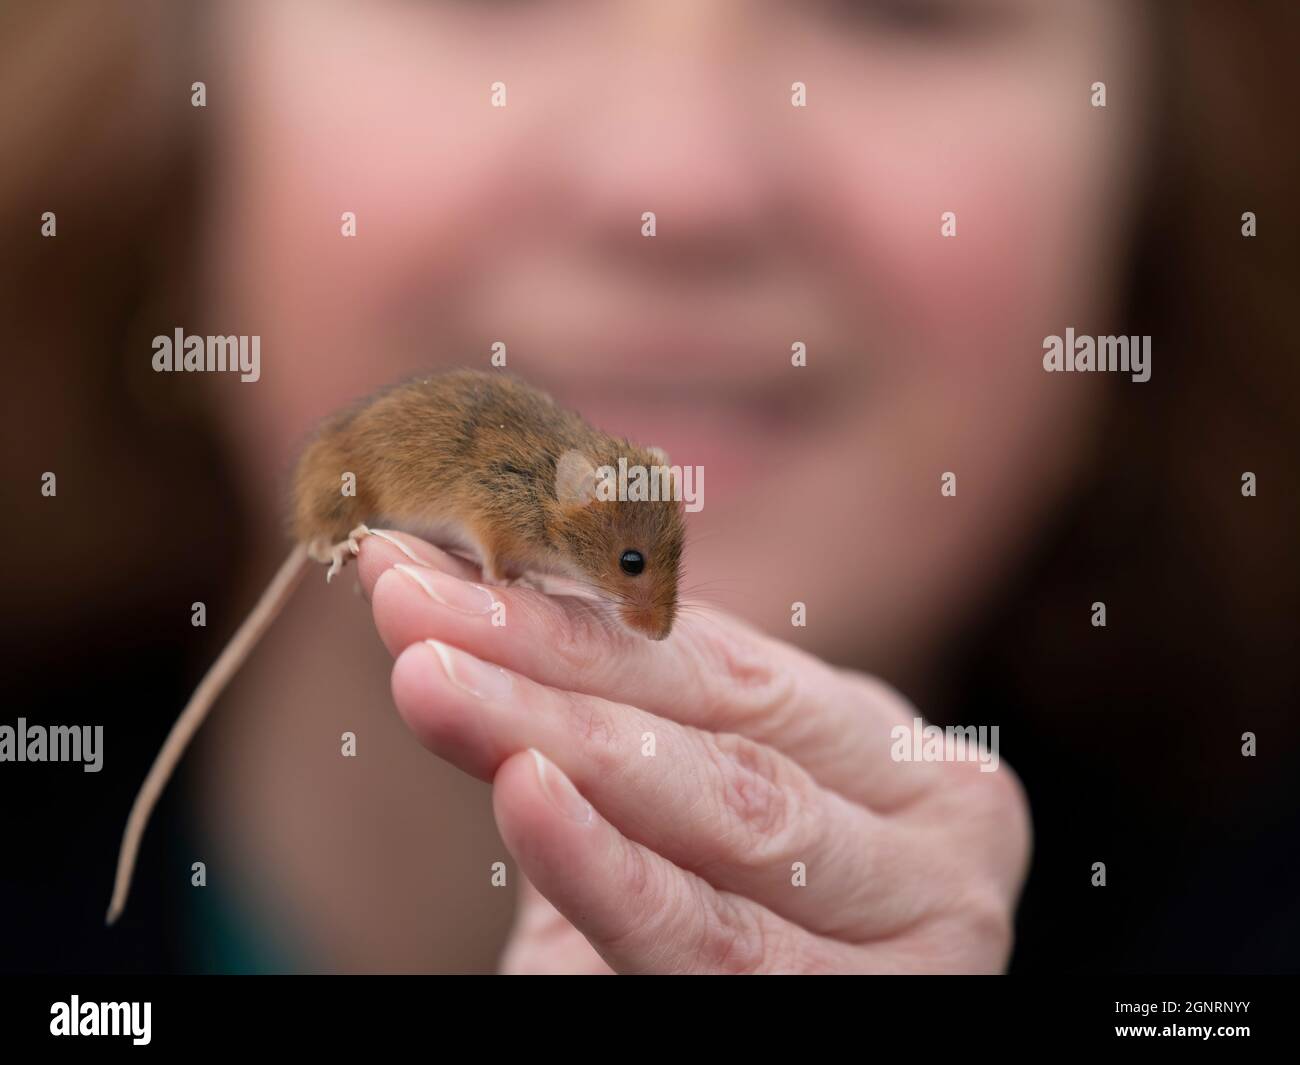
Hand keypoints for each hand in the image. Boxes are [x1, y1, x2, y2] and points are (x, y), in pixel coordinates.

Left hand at [355, 531, 1031, 973]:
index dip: (566, 614)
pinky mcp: (883, 1011)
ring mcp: (922, 932)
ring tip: (432, 678)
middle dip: (550, 659)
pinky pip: (719, 947)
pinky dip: (616, 874)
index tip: (420, 564)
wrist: (769, 1041)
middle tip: (411, 603)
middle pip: (719, 725)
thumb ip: (606, 727)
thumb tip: (436, 586)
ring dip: (559, 735)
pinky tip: (527, 797)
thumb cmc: (723, 940)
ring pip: (728, 816)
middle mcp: (935, 833)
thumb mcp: (677, 827)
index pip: (717, 664)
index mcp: (896, 761)